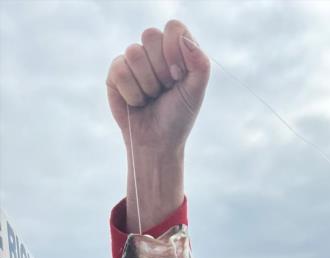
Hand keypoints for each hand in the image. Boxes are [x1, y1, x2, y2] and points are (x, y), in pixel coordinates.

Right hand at [106, 20, 209, 153]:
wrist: (157, 143)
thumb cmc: (178, 117)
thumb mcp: (195, 92)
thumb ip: (200, 64)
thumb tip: (185, 40)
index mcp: (176, 51)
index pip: (174, 28)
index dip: (174, 49)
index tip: (178, 75)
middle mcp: (154, 52)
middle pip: (150, 36)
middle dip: (161, 70)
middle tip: (165, 89)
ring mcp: (133, 61)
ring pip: (134, 53)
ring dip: (147, 84)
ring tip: (151, 97)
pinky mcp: (116, 73)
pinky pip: (120, 70)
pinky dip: (132, 93)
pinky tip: (137, 102)